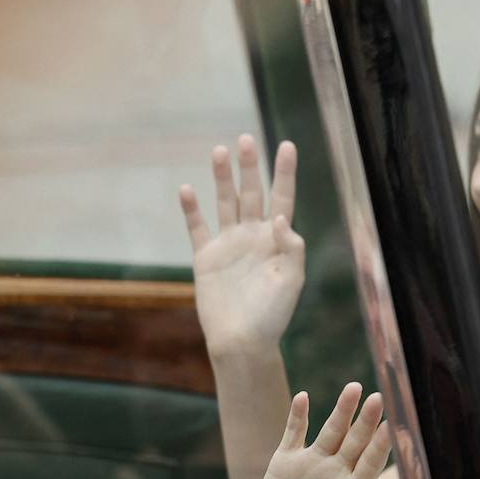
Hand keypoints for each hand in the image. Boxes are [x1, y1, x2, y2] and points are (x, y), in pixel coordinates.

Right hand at [180, 135, 304, 356]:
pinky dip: (192, 209)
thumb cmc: (272, 314)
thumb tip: (279, 216)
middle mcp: (252, 236)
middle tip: (245, 139)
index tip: (286, 145)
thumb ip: (290, 247)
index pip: (282, 198)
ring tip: (219, 151)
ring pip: (225, 203)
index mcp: (276, 240)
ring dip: (222, 178)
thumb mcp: (292, 279)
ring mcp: (228, 245)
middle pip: (252, 193)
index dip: (284, 173)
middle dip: (249, 166)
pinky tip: (187, 189)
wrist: (242, 339)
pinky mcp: (206, 257)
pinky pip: (197, 228)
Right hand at [245, 384, 392, 478]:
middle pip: (355, 440)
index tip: (392, 425)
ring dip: (342, 410)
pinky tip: (303, 397)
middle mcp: (336, 472)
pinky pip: (294, 433)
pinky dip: (298, 416)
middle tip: (378, 397)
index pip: (371, 461)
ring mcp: (312, 464)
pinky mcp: (285, 462)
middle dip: (366, 420)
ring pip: (331, 430)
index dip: (381, 444)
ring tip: (354, 388)